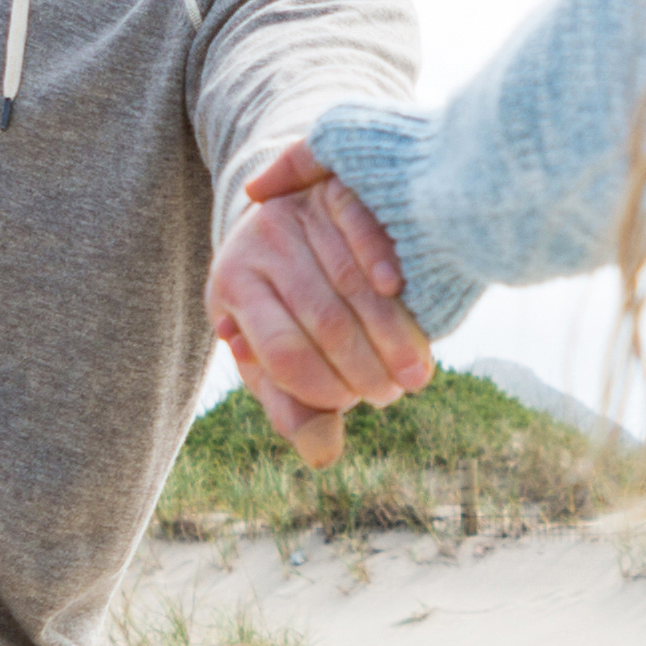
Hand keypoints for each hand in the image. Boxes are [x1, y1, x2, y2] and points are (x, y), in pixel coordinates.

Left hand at [209, 139, 431, 465]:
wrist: (282, 222)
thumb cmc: (280, 307)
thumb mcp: (273, 357)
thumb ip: (296, 406)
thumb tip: (323, 456)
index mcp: (231, 288)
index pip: (284, 353)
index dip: (327, 387)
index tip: (359, 404)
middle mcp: (256, 245)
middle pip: (324, 320)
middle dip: (368, 366)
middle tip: (396, 392)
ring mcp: (295, 212)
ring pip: (350, 281)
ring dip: (391, 332)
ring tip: (414, 371)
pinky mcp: (330, 188)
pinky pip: (362, 228)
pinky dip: (384, 263)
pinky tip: (404, 295)